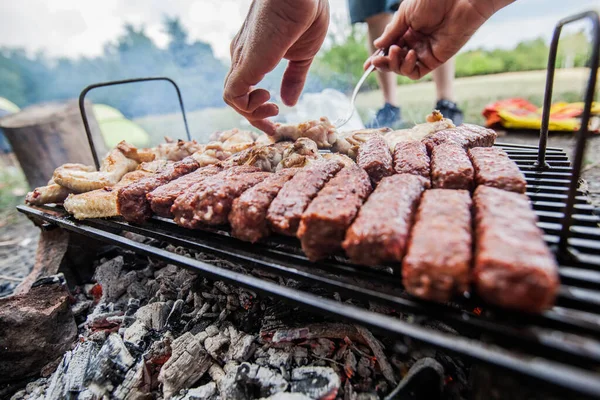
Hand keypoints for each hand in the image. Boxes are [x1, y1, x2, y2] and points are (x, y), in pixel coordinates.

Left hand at [224, 0, 329, 133]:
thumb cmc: (305, 12)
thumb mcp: (302, 54)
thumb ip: (294, 78)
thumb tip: (289, 102)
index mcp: (254, 53)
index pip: (245, 86)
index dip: (257, 107)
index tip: (276, 114)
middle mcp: (242, 57)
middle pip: (236, 96)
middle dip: (254, 117)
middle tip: (272, 127)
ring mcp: (241, 60)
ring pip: (232, 99)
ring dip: (253, 114)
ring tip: (274, 108)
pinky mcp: (244, 63)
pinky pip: (233, 96)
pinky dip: (248, 108)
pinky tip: (269, 98)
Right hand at [366, 0, 513, 78]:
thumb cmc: (433, 0)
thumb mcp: (405, 14)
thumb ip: (392, 32)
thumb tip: (378, 46)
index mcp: (408, 29)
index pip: (389, 48)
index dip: (378, 57)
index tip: (367, 65)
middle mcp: (416, 42)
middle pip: (394, 61)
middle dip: (383, 63)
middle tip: (376, 61)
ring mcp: (425, 51)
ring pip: (403, 68)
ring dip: (394, 65)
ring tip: (394, 52)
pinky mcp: (436, 59)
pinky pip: (417, 71)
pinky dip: (408, 68)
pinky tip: (410, 55)